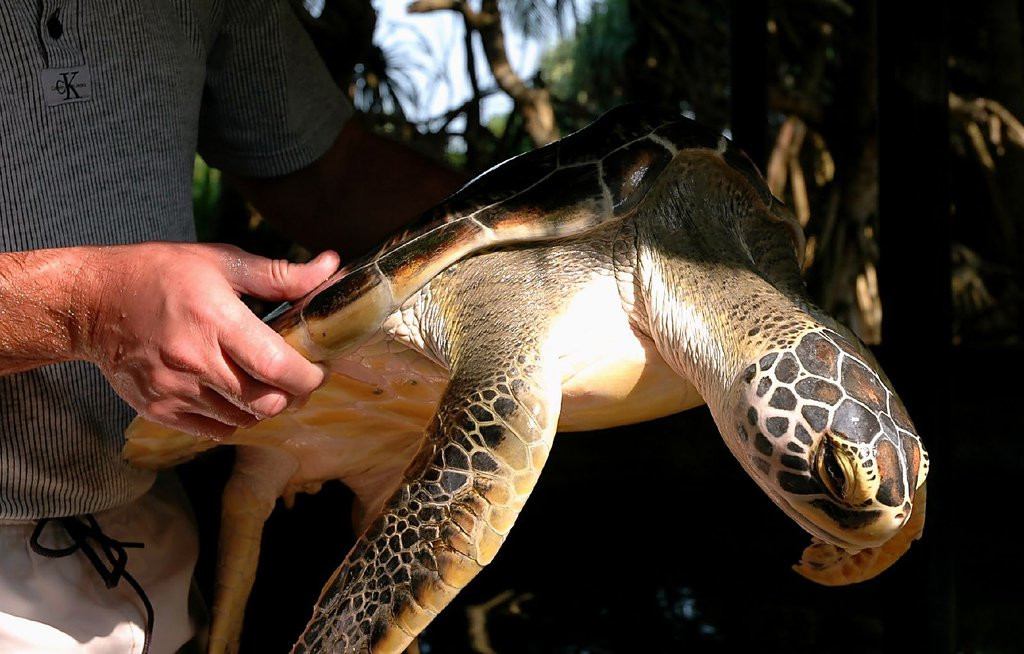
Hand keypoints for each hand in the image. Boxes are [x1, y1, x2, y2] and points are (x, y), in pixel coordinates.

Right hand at [82, 242, 339, 437]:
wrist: (91, 304)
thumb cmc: (160, 275)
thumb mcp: (221, 262)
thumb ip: (280, 275)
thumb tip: (331, 267)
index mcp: (215, 320)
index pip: (277, 366)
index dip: (310, 375)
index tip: (319, 367)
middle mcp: (195, 361)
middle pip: (266, 403)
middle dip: (294, 395)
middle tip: (298, 378)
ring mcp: (176, 391)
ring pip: (245, 420)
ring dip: (265, 406)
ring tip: (267, 383)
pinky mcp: (160, 410)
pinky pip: (216, 430)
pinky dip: (236, 418)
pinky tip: (236, 393)